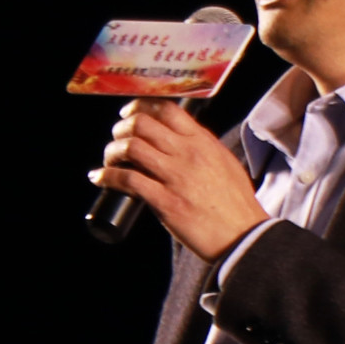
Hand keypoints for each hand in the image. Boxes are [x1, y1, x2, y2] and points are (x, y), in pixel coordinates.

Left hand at [93, 100, 269, 263]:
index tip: (129, 114)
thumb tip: (180, 139)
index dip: (140, 107)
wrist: (244, 236)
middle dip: (121, 128)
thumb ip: (202, 148)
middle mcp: (188, 153)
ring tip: (109, 161)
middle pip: (142, 123)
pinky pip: (127, 180)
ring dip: (112, 151)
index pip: (166, 109)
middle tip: (117, 139)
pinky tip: (100, 178)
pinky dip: (107, 177)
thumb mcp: (224, 162)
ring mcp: (176, 177)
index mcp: (202, 141)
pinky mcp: (165, 202)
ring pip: (131, 147)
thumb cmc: (236, 204)